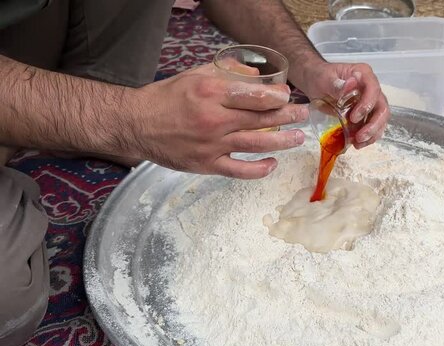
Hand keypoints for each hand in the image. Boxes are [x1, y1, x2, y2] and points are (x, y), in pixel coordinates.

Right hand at [129, 63, 307, 178]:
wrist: (136, 123)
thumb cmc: (166, 97)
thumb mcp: (195, 74)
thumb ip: (227, 72)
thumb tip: (257, 78)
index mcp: (211, 93)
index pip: (254, 96)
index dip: (277, 97)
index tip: (288, 96)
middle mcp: (214, 119)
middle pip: (261, 119)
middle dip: (287, 117)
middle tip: (303, 115)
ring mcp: (211, 144)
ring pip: (256, 144)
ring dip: (282, 142)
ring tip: (298, 138)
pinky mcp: (206, 165)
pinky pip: (239, 171)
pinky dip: (259, 169)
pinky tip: (273, 164)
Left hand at [298, 61, 388, 148]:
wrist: (316, 81)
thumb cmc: (320, 76)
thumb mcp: (324, 79)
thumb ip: (336, 84)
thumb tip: (350, 85)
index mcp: (363, 74)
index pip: (374, 89)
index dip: (367, 104)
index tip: (354, 117)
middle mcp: (371, 88)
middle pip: (382, 107)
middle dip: (373, 125)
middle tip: (359, 137)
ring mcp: (370, 101)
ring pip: (380, 119)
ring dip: (372, 134)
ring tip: (357, 143)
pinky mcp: (366, 113)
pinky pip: (373, 126)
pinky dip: (367, 137)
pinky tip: (357, 144)